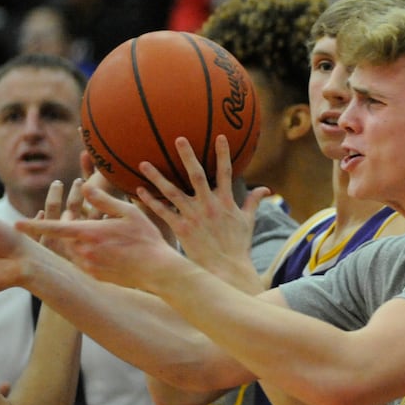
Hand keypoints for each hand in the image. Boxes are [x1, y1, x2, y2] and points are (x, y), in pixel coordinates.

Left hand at [17, 183, 186, 290]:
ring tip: (103, 237)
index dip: (33, 225)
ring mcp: (88, 265)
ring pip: (74, 250)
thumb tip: (85, 187)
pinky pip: (84, 262)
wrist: (157, 270)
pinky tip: (110, 252)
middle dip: (70, 228)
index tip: (16, 223)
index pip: (54, 227)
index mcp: (89, 232)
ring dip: (80, 242)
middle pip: (65, 237)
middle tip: (88, 221)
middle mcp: (83, 250)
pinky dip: (90, 254)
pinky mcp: (95, 276)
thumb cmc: (146, 238)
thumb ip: (103, 200)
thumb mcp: (128, 212)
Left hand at [134, 136, 266, 289]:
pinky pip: (162, 212)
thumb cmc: (238, 245)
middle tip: (178, 139)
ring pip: (172, 192)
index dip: (223, 154)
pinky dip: (150, 201)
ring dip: (157, 177)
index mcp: (225, 201)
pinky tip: (138, 191)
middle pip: (196, 175)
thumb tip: (266, 189)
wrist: (227, 268)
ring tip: (143, 163)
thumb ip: (253, 202)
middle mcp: (208, 205)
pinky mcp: (181, 229)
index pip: (225, 172)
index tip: (220, 136)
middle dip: (187, 156)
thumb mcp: (248, 221)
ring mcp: (193, 216)